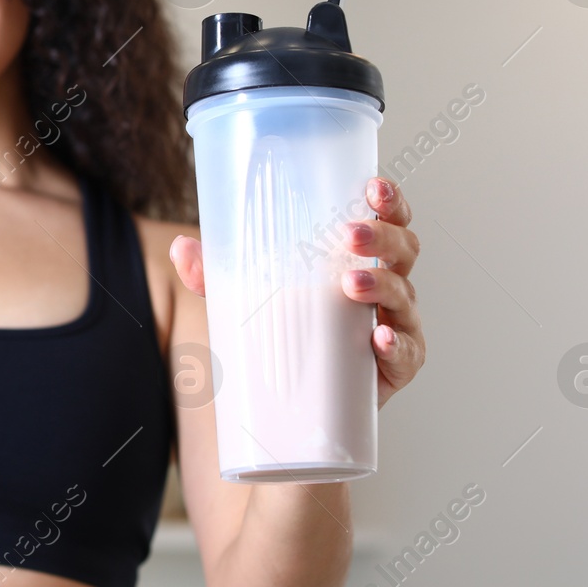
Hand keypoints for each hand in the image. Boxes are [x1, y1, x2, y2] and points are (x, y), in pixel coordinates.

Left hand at [167, 176, 426, 409]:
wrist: (304, 399)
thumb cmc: (291, 329)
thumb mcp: (250, 294)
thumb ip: (216, 273)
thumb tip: (182, 248)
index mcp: (363, 255)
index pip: (389, 218)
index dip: (389, 199)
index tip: (373, 187)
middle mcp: (389, 283)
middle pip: (403, 248)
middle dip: (381, 235)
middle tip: (349, 234)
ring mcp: (398, 323)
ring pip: (404, 294)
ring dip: (382, 283)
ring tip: (351, 282)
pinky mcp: (398, 364)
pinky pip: (405, 351)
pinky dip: (394, 343)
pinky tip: (377, 336)